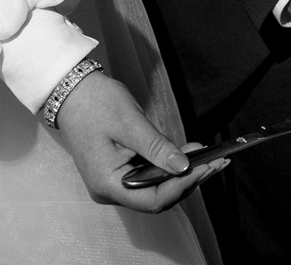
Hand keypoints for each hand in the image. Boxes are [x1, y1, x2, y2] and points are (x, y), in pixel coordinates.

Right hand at [53, 72, 225, 212]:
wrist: (73, 91)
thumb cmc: (97, 104)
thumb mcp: (131, 124)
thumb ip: (157, 149)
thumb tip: (184, 167)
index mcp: (107, 184)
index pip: (153, 199)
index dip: (182, 186)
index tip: (206, 167)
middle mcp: (110, 190)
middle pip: (157, 197)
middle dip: (189, 181)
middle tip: (216, 161)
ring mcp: (114, 182)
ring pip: (156, 189)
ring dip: (183, 175)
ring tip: (209, 157)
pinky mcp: (120, 172)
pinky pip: (150, 177)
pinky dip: (171, 168)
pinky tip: (191, 155)